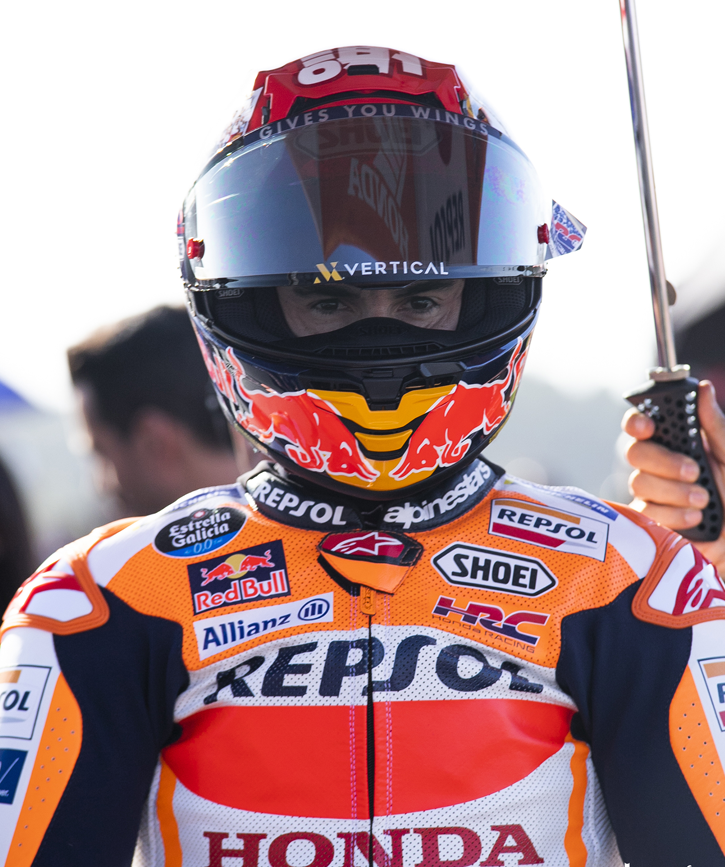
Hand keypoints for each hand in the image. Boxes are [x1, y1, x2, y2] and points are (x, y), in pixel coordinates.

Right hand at [622, 381, 724, 573]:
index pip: (642, 425)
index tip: (648, 427)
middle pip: (635, 452)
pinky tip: (696, 518)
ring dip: (676, 492)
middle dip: (664, 461)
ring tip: (704, 500)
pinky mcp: (648, 521)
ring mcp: (651, 493)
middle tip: (693, 471)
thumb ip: (715, 426)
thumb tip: (703, 389)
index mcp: (675, 444)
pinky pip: (646, 512)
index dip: (638, 422)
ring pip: (639, 482)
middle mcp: (658, 465)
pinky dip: (675, 515)